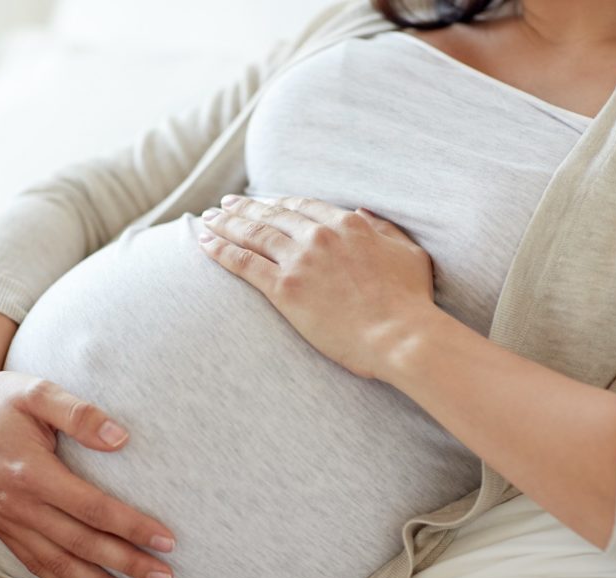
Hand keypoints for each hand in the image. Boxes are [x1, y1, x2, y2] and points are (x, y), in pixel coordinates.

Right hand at [0, 359, 175, 577]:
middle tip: (165, 577)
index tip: (166, 540)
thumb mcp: (39, 392)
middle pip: (82, 544)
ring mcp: (8, 521)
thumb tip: (120, 438)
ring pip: (60, 563)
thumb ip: (79, 413)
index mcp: (32, 472)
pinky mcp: (1, 527)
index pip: (93, 508)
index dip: (132, 527)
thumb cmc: (2, 399)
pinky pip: (35, 564)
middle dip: (127, 564)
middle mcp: (19, 504)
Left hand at [197, 195, 437, 380]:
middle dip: (244, 208)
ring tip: (208, 219)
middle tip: (224, 205)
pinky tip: (205, 243)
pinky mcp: (284, 289)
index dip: (277, 203)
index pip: (302, 206)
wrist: (400, 335)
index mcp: (348, 224)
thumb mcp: (408, 253)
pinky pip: (244, 263)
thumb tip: (363, 212)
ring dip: (226, 224)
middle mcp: (319, 236)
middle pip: (271, 216)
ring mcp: (300, 261)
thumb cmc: (410, 301)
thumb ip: (384, 229)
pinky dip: (221, 250)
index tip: (262, 203)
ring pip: (253, 234)